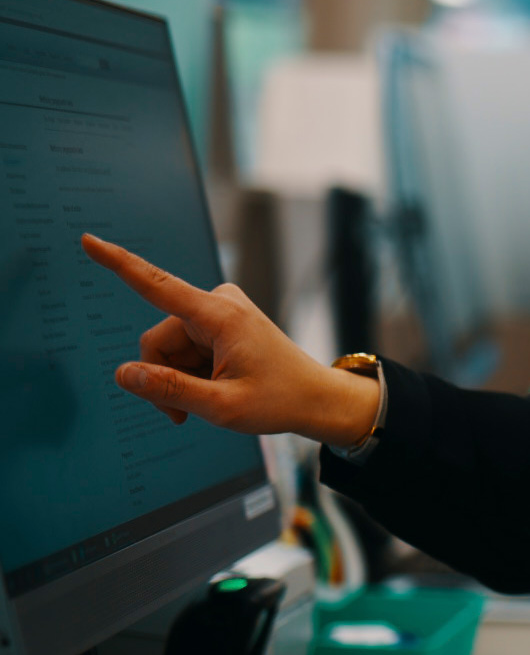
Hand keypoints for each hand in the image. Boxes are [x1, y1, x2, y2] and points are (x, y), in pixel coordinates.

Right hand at [80, 234, 380, 446]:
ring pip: (167, 351)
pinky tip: (213, 390)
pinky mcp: (218, 324)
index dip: (119, 263)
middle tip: (184, 414)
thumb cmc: (279, 401)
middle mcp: (217, 304)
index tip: (88, 240)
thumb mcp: (222, 406)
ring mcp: (218, 312)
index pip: (157, 285)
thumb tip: (123, 374)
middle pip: (157, 342)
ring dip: (177, 381)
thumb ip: (169, 390)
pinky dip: (189, 375)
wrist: (316, 399)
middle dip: (163, 378)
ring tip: (207, 402)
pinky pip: (182, 351)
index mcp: (220, 315)